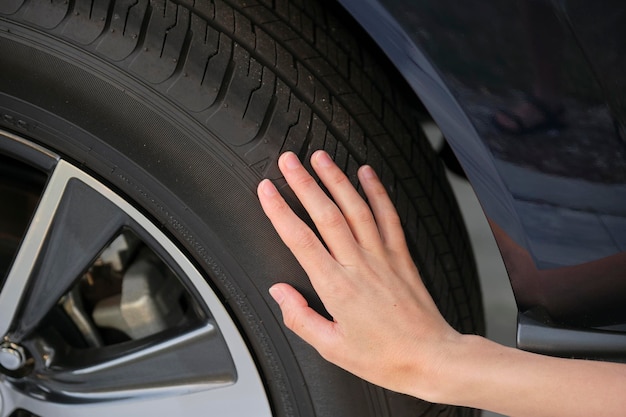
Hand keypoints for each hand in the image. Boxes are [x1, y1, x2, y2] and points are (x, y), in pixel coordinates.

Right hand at [257, 151, 460, 398]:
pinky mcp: (402, 256)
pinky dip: (377, 192)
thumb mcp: (332, 348)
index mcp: (337, 288)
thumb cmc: (384, 357)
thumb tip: (279, 292)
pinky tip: (367, 174)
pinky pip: (389, 217)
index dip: (280, 211)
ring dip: (336, 179)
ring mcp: (383, 257)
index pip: (301, 240)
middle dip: (304, 183)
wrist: (432, 358)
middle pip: (326, 215)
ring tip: (320, 157)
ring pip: (356, 209)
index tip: (267, 190)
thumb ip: (300, 318)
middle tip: (288, 161)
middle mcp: (359, 265)